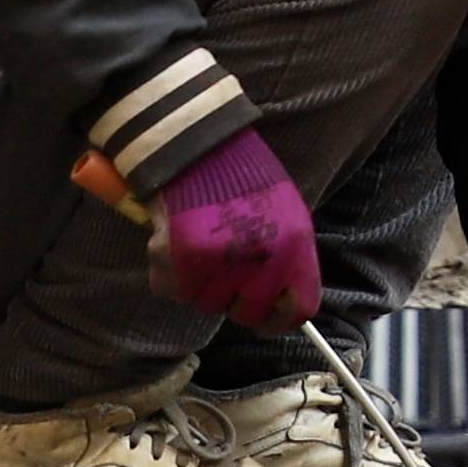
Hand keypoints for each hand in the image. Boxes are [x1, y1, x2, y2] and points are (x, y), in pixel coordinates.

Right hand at [146, 130, 318, 331]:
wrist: (198, 146)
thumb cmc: (244, 180)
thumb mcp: (286, 215)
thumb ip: (288, 261)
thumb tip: (286, 305)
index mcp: (294, 247)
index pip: (297, 310)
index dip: (282, 319)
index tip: (270, 318)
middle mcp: (259, 261)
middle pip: (247, 313)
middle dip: (236, 300)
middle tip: (227, 273)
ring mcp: (217, 264)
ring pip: (206, 304)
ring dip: (202, 283)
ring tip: (202, 245)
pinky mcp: (178, 261)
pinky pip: (172, 290)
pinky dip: (170, 274)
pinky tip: (176, 243)